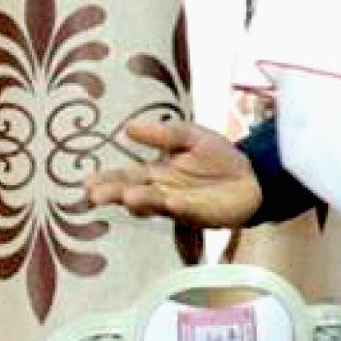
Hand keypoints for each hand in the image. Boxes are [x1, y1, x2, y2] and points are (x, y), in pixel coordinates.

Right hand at [86, 118, 262, 228]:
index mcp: (155, 173)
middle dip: (115, 194)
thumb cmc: (217, 158)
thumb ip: (165, 134)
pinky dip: (180, 207)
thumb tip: (129, 126)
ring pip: (156, 205)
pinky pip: (189, 212)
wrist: (254, 176)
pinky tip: (172, 202)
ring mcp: (179, 207)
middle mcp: (161, 192)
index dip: (106, 180)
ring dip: (143, 201)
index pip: (125, 177)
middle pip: (133, 193)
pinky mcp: (202, 215)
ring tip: (129, 195)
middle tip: (95, 194)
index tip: (87, 182)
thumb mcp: (192, 136)